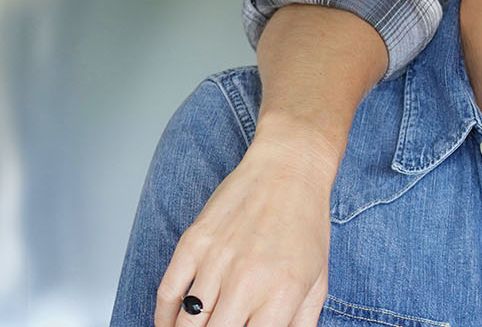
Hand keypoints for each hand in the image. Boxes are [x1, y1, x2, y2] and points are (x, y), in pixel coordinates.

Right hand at [155, 129, 335, 326]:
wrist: (288, 170)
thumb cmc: (306, 224)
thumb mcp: (318, 282)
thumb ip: (300, 325)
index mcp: (281, 295)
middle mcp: (246, 281)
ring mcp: (216, 261)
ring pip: (186, 323)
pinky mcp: (193, 243)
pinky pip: (167, 293)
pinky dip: (163, 316)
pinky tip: (170, 323)